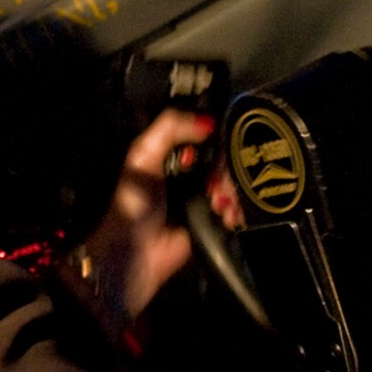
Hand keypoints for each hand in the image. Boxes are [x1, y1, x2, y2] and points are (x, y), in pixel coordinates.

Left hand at [74, 110, 215, 332]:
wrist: (137, 251)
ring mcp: (203, 201)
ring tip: (219, 199)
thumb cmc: (135, 201)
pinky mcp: (213, 224)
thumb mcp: (144, 154)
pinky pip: (234, 211)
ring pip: (233, 186)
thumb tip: (208, 121)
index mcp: (172, 157)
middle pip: (223, 162)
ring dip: (232, 191)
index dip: (216, 139)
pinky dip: (236, 211)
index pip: (205, 139)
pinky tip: (227, 213)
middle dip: (226, 168)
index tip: (221, 143)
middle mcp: (190, 176)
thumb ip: (170, 127)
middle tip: (216, 180)